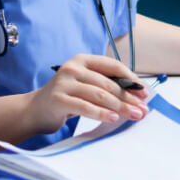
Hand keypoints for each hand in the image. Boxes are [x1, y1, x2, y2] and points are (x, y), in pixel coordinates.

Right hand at [27, 54, 148, 133]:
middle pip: (108, 83)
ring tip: (134, 115)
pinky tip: (113, 118)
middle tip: (143, 109)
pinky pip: (85, 106)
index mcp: (83, 60)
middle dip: (129, 97)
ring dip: (120, 107)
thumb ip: (105, 86)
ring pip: (99, 94)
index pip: (113, 66)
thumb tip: (136, 96)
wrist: (35, 110)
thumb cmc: (66, 98)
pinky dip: (101, 113)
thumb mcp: (85, 85)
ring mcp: (64, 82)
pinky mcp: (58, 99)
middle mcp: (73, 68)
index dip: (131, 79)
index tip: (144, 93)